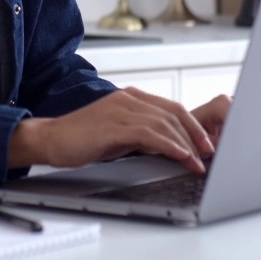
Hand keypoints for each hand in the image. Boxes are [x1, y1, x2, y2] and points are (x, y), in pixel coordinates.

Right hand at [8, 89, 229, 173]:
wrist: (51, 139)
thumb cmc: (82, 138)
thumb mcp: (118, 133)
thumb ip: (141, 134)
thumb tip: (168, 147)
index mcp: (131, 98)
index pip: (170, 108)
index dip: (192, 125)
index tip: (205, 143)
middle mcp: (128, 99)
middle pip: (173, 113)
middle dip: (195, 134)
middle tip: (209, 153)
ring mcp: (121, 110)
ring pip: (164, 123)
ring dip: (186, 144)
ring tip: (198, 161)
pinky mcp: (114, 125)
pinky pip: (149, 134)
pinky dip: (169, 145)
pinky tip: (180, 156)